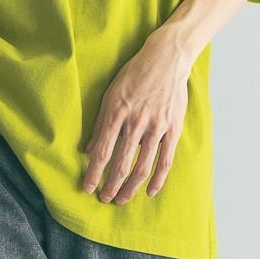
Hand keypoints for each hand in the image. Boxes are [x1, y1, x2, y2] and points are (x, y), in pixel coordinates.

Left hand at [80, 41, 190, 203]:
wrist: (166, 59)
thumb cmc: (135, 74)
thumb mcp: (111, 94)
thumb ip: (101, 124)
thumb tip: (88, 149)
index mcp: (116, 113)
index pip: (102, 152)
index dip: (93, 173)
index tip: (87, 188)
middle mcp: (135, 123)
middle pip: (121, 164)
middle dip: (110, 186)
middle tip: (103, 199)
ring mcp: (155, 127)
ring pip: (142, 167)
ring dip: (130, 188)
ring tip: (121, 199)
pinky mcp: (172, 129)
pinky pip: (165, 160)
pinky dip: (157, 179)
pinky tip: (148, 192)